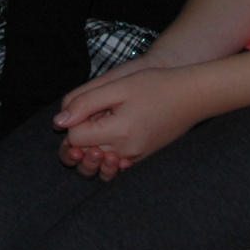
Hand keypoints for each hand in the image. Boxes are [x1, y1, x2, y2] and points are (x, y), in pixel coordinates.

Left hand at [52, 65, 206, 178]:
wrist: (191, 96)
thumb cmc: (155, 85)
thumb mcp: (117, 86)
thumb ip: (85, 102)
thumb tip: (59, 122)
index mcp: (118, 132)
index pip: (74, 139)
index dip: (73, 122)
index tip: (87, 107)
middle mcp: (125, 152)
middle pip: (84, 154)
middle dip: (80, 136)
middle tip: (95, 114)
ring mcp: (134, 159)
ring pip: (97, 162)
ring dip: (92, 146)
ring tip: (102, 125)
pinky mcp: (141, 160)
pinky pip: (114, 163)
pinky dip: (107, 152)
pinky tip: (114, 134)